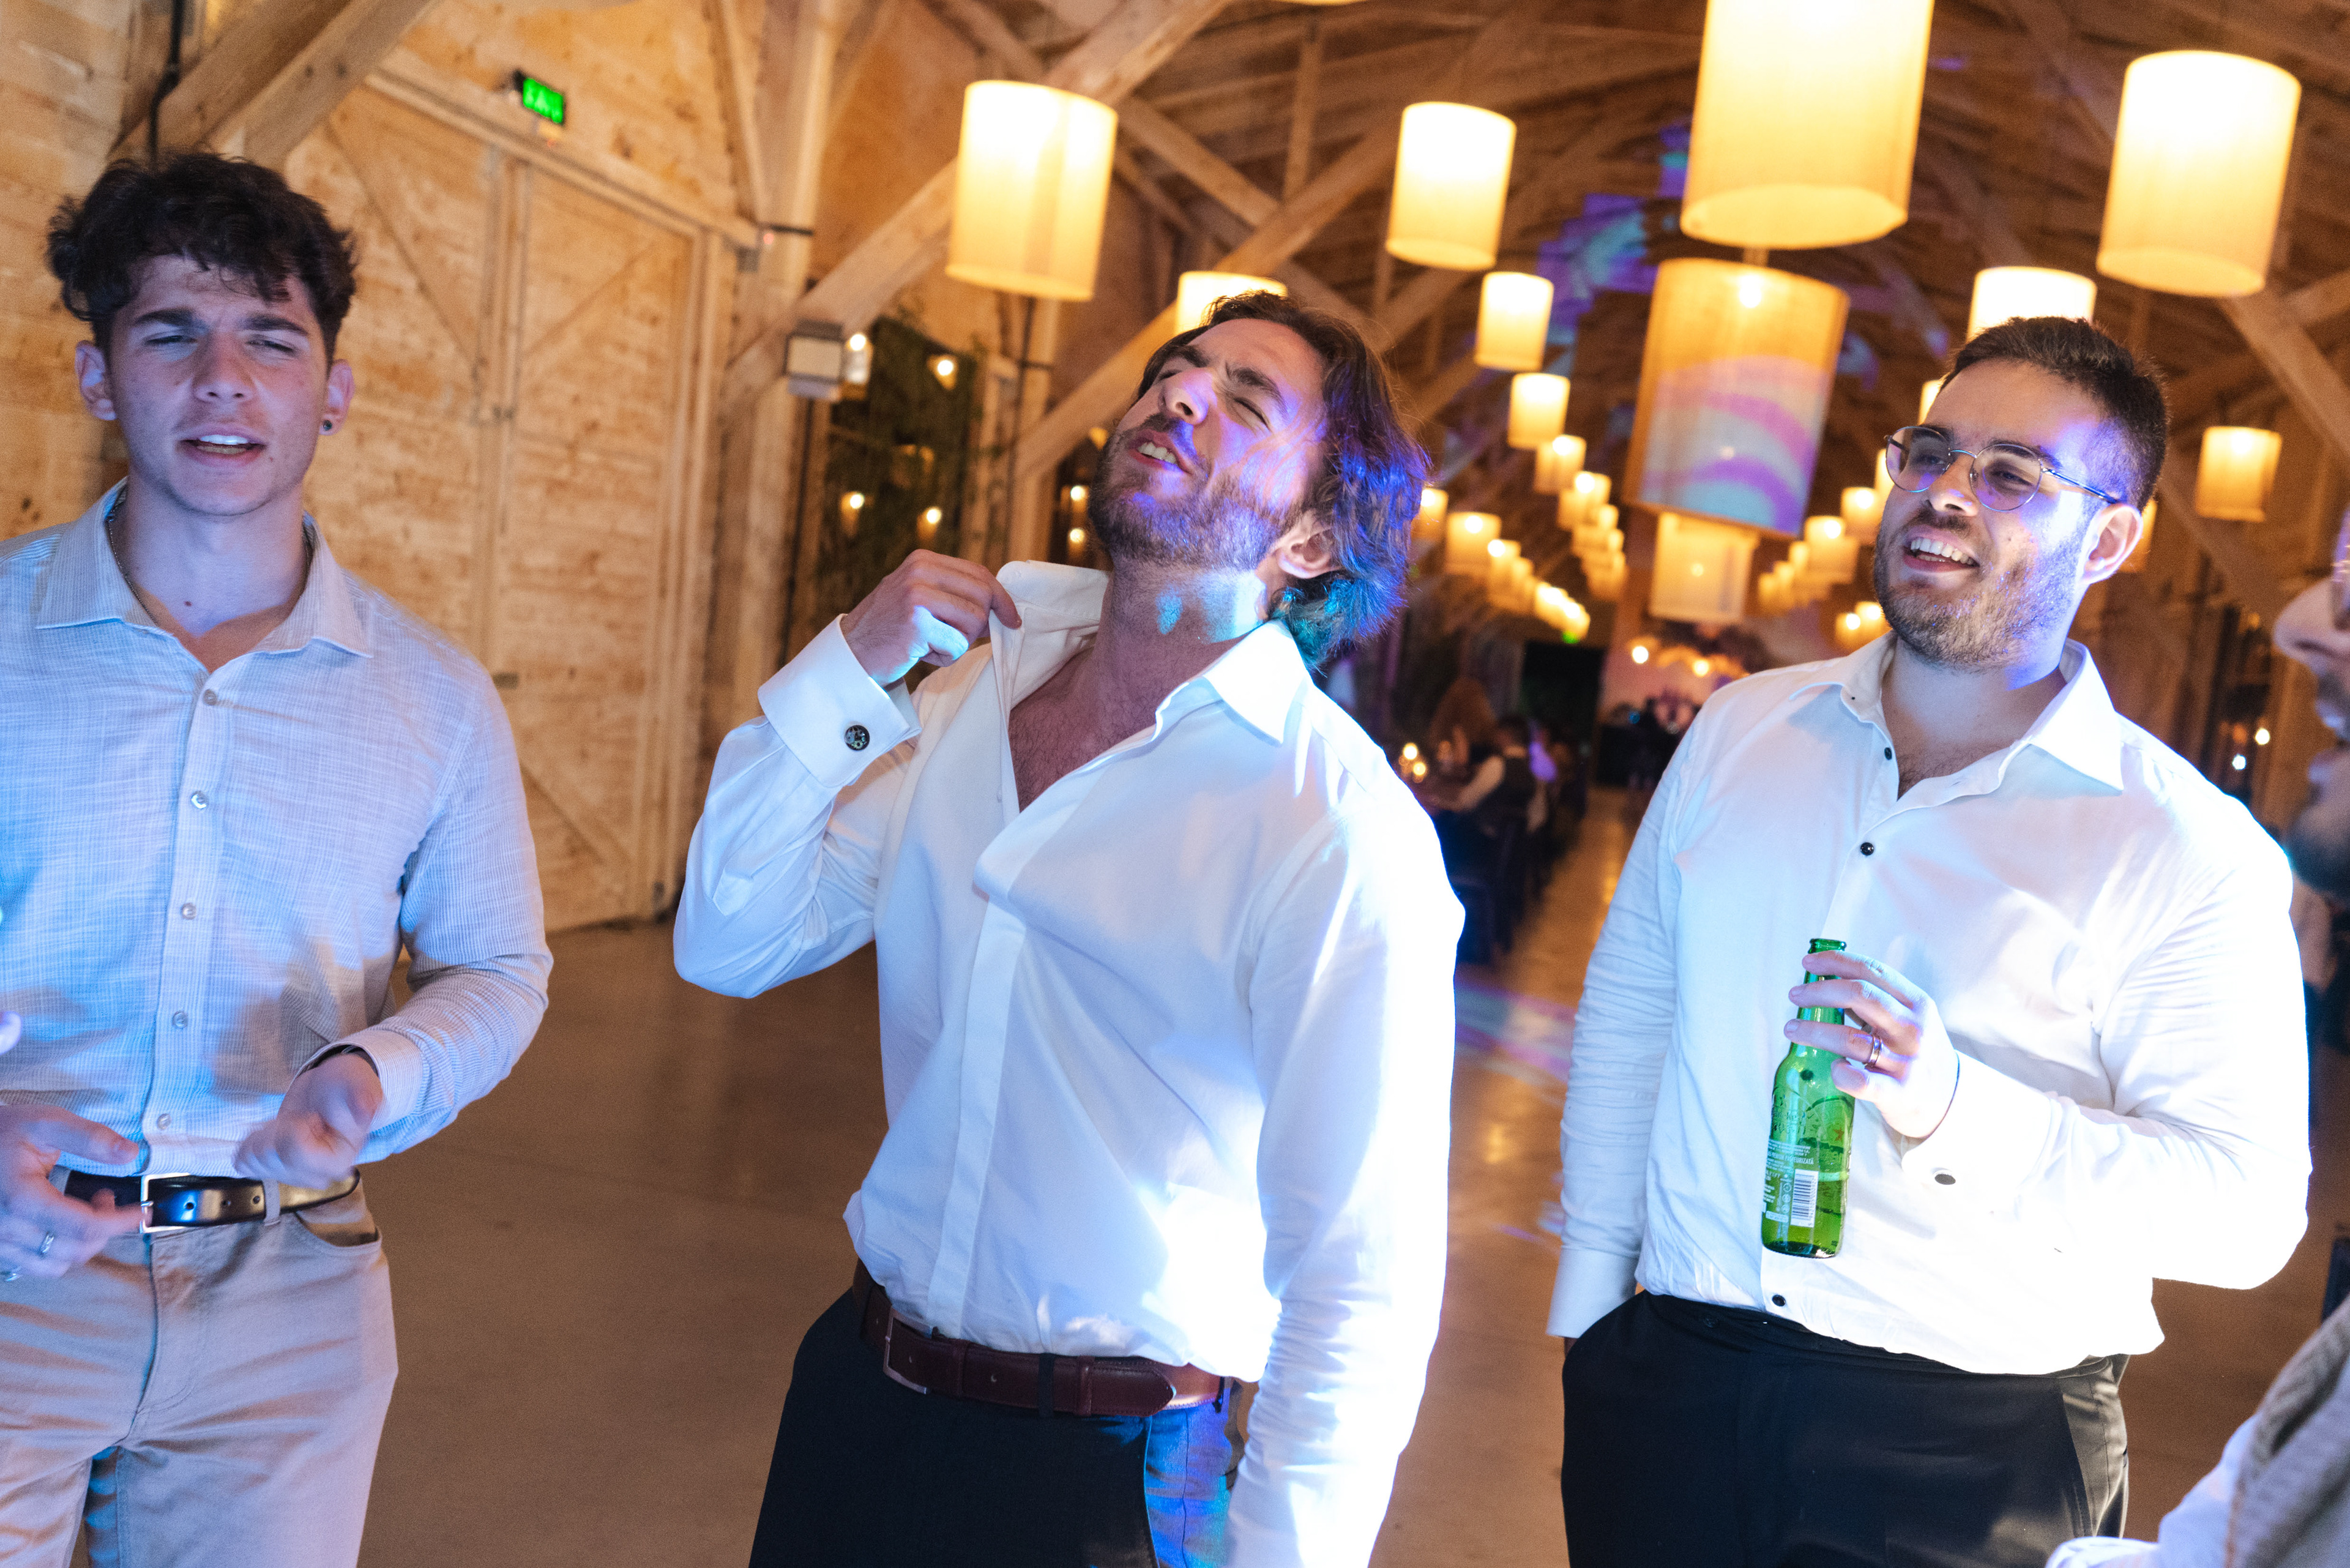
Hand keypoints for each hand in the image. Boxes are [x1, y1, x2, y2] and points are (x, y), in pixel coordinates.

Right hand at [0, 1012, 142, 1278]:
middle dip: (104, 1227)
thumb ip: (90, 1138)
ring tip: (85, 1209)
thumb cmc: (4, 1131)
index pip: (85, 1226)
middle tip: (106, 1196)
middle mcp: (6, 1229)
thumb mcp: (46, 1123)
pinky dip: (58, 1252)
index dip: (122, 1221)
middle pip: (74, 1249)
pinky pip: (34, 1266)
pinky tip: (62, 1225)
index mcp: (21, 1199)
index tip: (143, 1209)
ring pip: (56, 1265)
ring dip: (82, 1243)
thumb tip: (130, 1153)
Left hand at [232, 1051, 381, 1187]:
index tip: (311, 1116)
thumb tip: (369, 1107)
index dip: (294, 1126)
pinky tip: (271, 1131)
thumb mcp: (356, 1083)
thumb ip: (363, 1096)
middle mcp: (316, 1177)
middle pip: (270, 1159)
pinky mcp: (273, 1171)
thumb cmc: (344, 1086)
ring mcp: (292, 1177)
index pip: (294, 1152)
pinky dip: (251, 1143)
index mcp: (339, 1162)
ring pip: (254, 1160)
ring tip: (289, 1122)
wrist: (329, 1090)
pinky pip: (243, 1163)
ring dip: (265, 1134)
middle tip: (300, 1117)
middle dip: (277, 1131)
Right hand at [839, 551, 1020, 685]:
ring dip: (959, 642)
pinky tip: (921, 653)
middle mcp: (920, 571)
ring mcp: (917, 595)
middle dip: (981, 624)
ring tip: (931, 644)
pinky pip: (957, 645)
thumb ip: (952, 591)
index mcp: (923, 560)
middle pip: (983, 596)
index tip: (1012, 618)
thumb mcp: (918, 596)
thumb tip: (999, 603)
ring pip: (974, 621)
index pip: (979, 573)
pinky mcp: (917, 623)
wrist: (852, 655)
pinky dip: (945, 657)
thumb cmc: (891, 630)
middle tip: (958, 638)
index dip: (1001, 597)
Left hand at [1785, 950, 1961, 1139]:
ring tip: (1791, 1028)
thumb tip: (1829, 981)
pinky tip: (1833, 1067)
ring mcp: (1906, 1062)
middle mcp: (1912, 1029)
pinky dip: (1839, 1072)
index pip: (1874, 972)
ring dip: (1814, 1030)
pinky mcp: (1897, 1093)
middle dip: (1820, 991)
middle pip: (1860, 996)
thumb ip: (1879, 1002)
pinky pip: (1859, 1080)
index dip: (1837, 962)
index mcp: (1917, 1004)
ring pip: (1850, 1038)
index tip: (1808, 962)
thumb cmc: (1918, 1053)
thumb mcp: (1910, 1020)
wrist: (1950, 1100)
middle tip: (1795, 995)